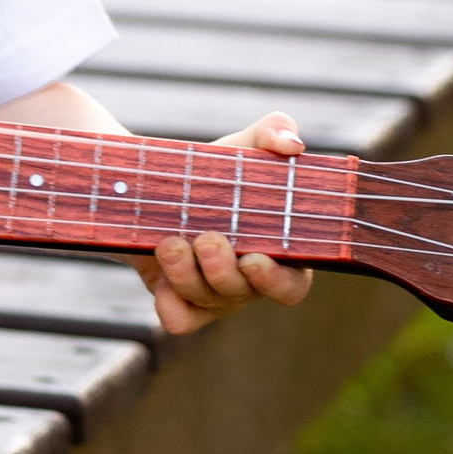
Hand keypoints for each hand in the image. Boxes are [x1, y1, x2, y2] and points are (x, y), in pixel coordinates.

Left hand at [136, 110, 316, 338]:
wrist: (160, 181)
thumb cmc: (221, 168)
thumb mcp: (245, 145)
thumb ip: (274, 132)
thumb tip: (292, 145)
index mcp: (280, 253)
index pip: (292, 286)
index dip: (276, 280)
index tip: (253, 258)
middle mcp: (250, 282)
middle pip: (243, 295)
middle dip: (222, 271)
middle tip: (206, 238)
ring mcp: (214, 296)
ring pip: (205, 302)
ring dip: (186, 274)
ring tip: (170, 241)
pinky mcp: (179, 300)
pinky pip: (178, 321)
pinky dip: (169, 304)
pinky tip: (159, 275)